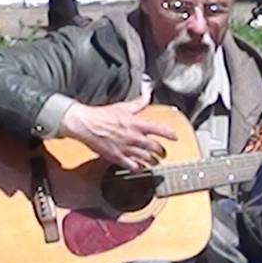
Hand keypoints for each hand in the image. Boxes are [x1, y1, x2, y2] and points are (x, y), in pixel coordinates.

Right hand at [59, 87, 176, 170]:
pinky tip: (140, 167)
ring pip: (146, 158)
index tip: (175, 137)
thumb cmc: (102, 115)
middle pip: (155, 147)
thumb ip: (138, 103)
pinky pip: (132, 166)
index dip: (169, 134)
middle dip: (161, 151)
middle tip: (163, 153)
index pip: (159, 129)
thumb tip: (147, 94)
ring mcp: (126, 148)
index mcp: (136, 123)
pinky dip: (139, 168)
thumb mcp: (123, 107)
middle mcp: (133, 137)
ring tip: (154, 162)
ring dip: (153, 161)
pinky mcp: (117, 157)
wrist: (86, 124)